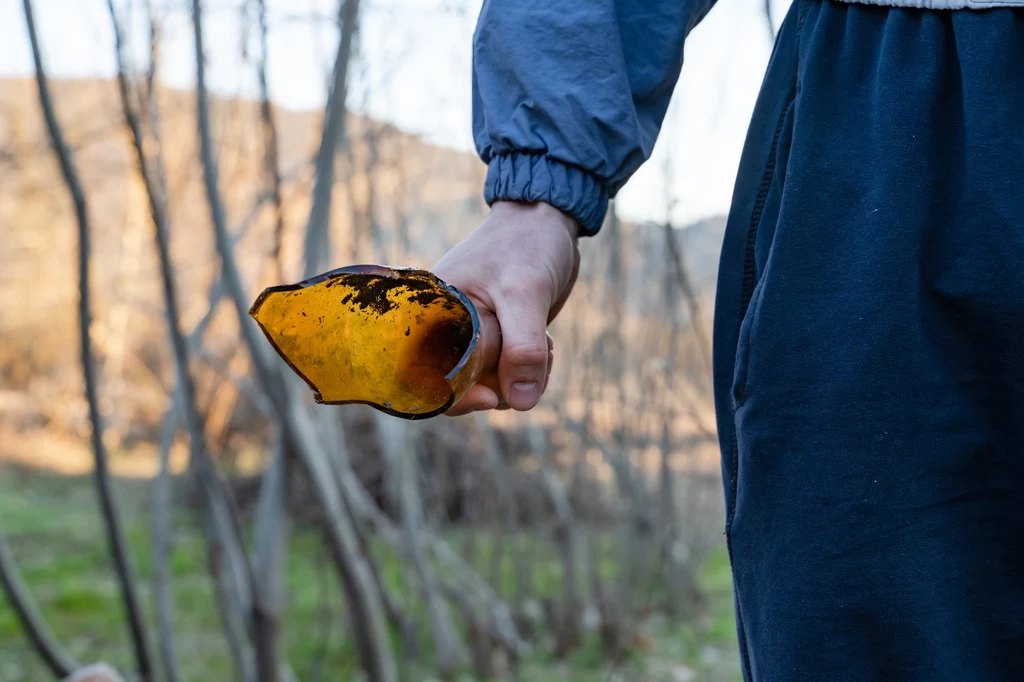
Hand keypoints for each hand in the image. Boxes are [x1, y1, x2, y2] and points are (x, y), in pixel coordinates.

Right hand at [431, 200, 579, 414]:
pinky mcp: (498, 340)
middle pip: (463, 388)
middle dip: (503, 385)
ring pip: (492, 384)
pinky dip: (532, 369)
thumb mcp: (524, 294)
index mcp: (431, 314)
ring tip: (547, 345)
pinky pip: (509, 374)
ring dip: (524, 377)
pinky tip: (548, 344)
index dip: (457, 397)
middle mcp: (446, 329)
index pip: (426, 377)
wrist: (548, 220)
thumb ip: (522, 348)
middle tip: (537, 362)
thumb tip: (522, 402)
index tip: (494, 399)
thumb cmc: (527, 245)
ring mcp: (474, 337)